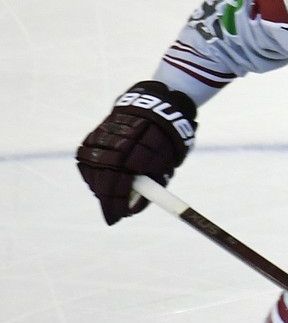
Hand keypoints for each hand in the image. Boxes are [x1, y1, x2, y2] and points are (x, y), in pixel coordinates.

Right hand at [76, 81, 197, 224]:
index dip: (121, 203)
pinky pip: (86, 160)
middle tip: (113, 214)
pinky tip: (102, 179)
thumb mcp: (167, 162)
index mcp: (145, 148)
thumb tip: (131, 210)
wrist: (153, 106)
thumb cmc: (163, 140)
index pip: (126, 181)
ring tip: (111, 196)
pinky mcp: (93, 134)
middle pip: (107, 178)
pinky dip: (93, 173)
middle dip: (110, 200)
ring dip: (101, 187)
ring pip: (95, 171)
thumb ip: (152, 185)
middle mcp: (121, 141)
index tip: (122, 216)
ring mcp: (105, 136)